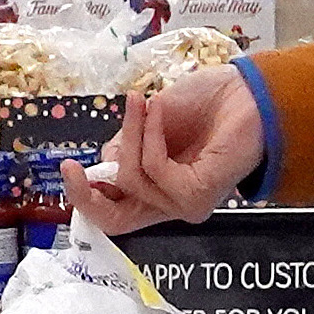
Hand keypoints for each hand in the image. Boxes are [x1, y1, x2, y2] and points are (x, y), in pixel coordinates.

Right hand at [69, 63, 265, 234]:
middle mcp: (168, 204)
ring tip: (146, 104)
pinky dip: (150, 135)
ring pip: (130, 180)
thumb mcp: (148, 123)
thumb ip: (123, 148)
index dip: (85, 198)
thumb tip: (102, 166)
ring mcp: (183, 204)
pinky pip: (153, 169)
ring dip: (132, 135)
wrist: (245, 91)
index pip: (112, 213)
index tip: (68, 168)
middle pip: (114, 222)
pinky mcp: (196, 197)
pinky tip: (160, 111)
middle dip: (86, 196)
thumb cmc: (204, 105)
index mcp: (155, 191)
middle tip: (72, 167)